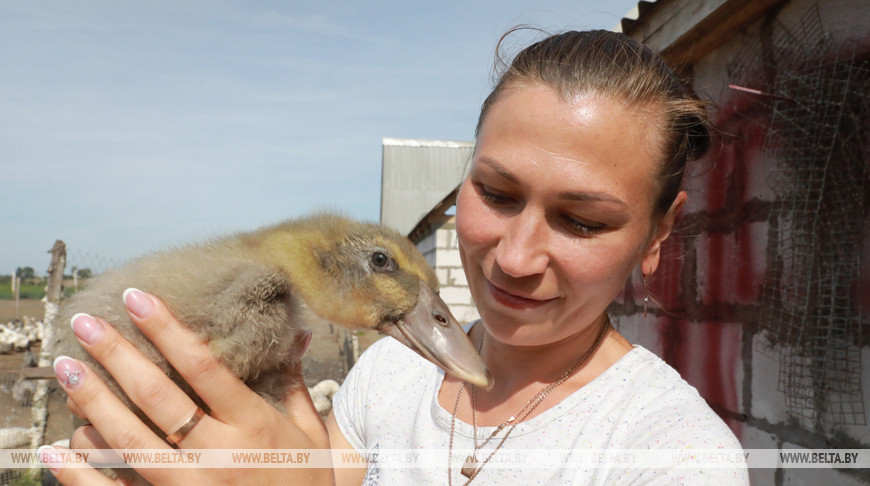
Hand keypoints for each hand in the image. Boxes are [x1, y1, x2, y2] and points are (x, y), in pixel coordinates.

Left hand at [40, 290, 333, 484]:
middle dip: (117, 355)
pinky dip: (85, 469)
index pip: (203, 366)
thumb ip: (296, 384)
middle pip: (158, 395)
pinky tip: (62, 444)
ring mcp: (193, 485)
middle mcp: (221, 453)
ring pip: (131, 439)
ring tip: (68, 368)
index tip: (137, 299)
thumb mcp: (310, 434)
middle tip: (85, 323)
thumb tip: (301, 333)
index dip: (166, 329)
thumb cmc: (307, 484)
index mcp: (255, 424)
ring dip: (95, 400)